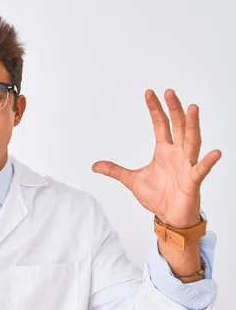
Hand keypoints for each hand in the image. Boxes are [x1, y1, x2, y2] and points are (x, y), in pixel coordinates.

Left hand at [92, 89, 221, 227]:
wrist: (170, 217)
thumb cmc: (158, 197)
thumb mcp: (132, 181)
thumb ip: (115, 171)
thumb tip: (95, 165)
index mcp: (164, 151)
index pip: (161, 124)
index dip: (156, 109)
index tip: (150, 93)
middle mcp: (178, 154)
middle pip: (178, 126)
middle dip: (174, 109)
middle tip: (169, 92)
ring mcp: (187, 166)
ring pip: (192, 141)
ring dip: (193, 125)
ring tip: (193, 109)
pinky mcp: (193, 181)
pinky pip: (201, 170)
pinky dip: (208, 161)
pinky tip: (214, 152)